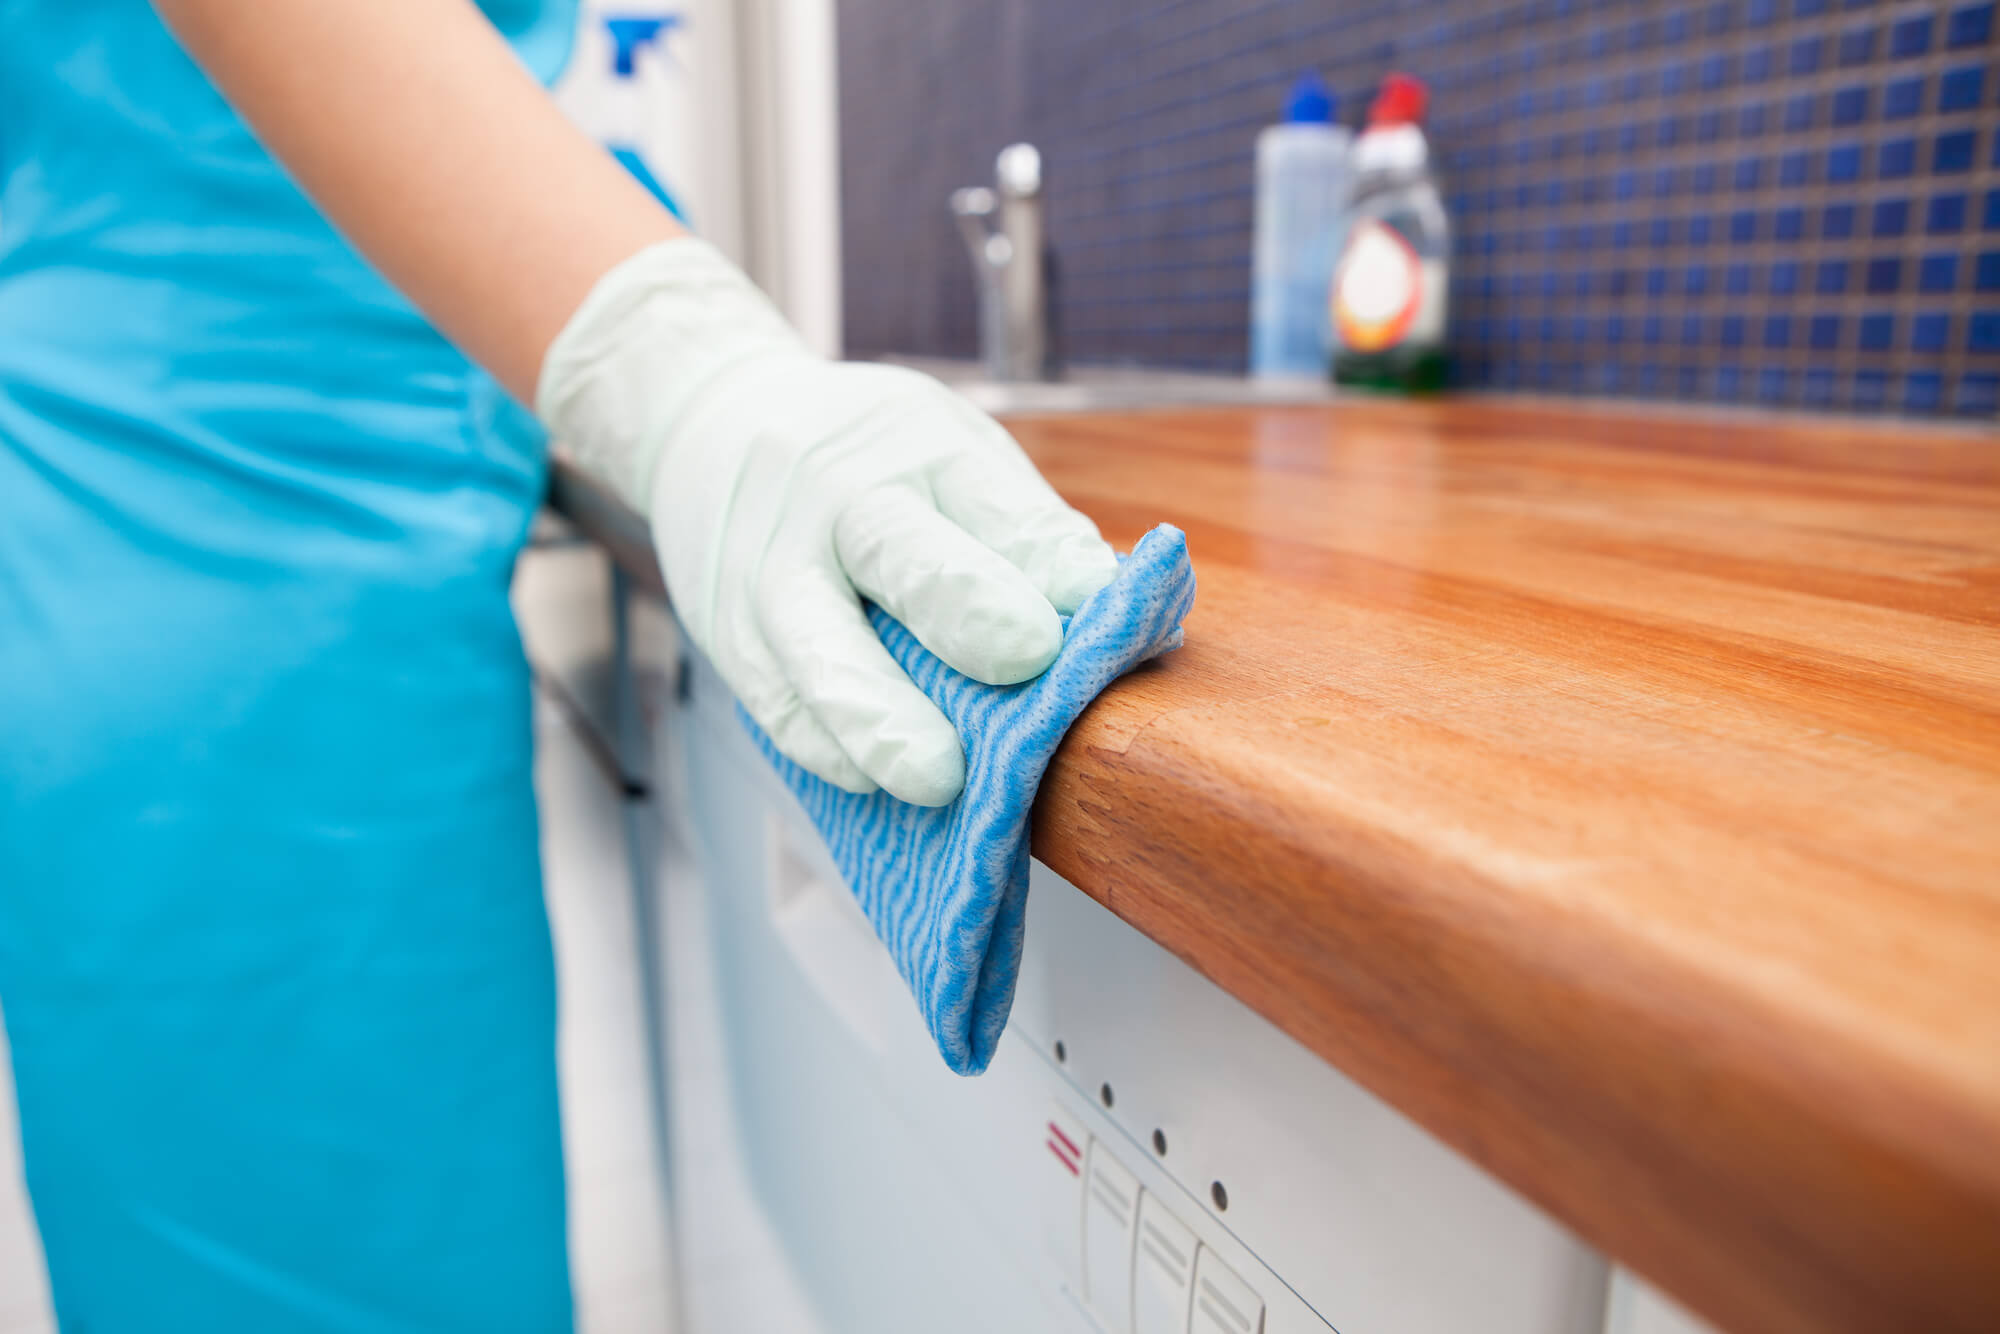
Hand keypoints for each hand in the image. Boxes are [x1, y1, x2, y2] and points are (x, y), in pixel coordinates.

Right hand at [538, 240, 1117, 804]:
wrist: (708, 422)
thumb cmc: (870, 458)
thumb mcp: (949, 449)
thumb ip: (1023, 531)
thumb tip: (1124, 617)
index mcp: (921, 449)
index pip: (993, 502)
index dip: (1046, 554)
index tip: (1097, 598)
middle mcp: (841, 500)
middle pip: (901, 553)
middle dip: (966, 606)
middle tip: (1027, 659)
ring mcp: (774, 568)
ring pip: (819, 646)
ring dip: (879, 715)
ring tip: (936, 778)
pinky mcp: (727, 632)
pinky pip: (774, 699)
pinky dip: (822, 744)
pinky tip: (867, 780)